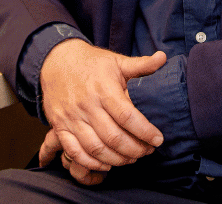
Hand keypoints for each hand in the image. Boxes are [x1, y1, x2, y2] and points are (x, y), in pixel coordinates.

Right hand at [38, 40, 165, 177]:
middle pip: (113, 137)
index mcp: (104, 88)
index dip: (144, 131)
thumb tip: (163, 57)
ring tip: (131, 159)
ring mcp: (72, 118)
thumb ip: (141, 64)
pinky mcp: (60, 127)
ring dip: (116, 159)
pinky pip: (74, 152)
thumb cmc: (92, 63)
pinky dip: (91, 163)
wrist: (58, 61)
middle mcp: (87, 105)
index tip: (158, 140)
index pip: (127, 116)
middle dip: (133, 149)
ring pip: (95, 148)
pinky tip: (106, 164)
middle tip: (147, 152)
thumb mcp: (117, 61)